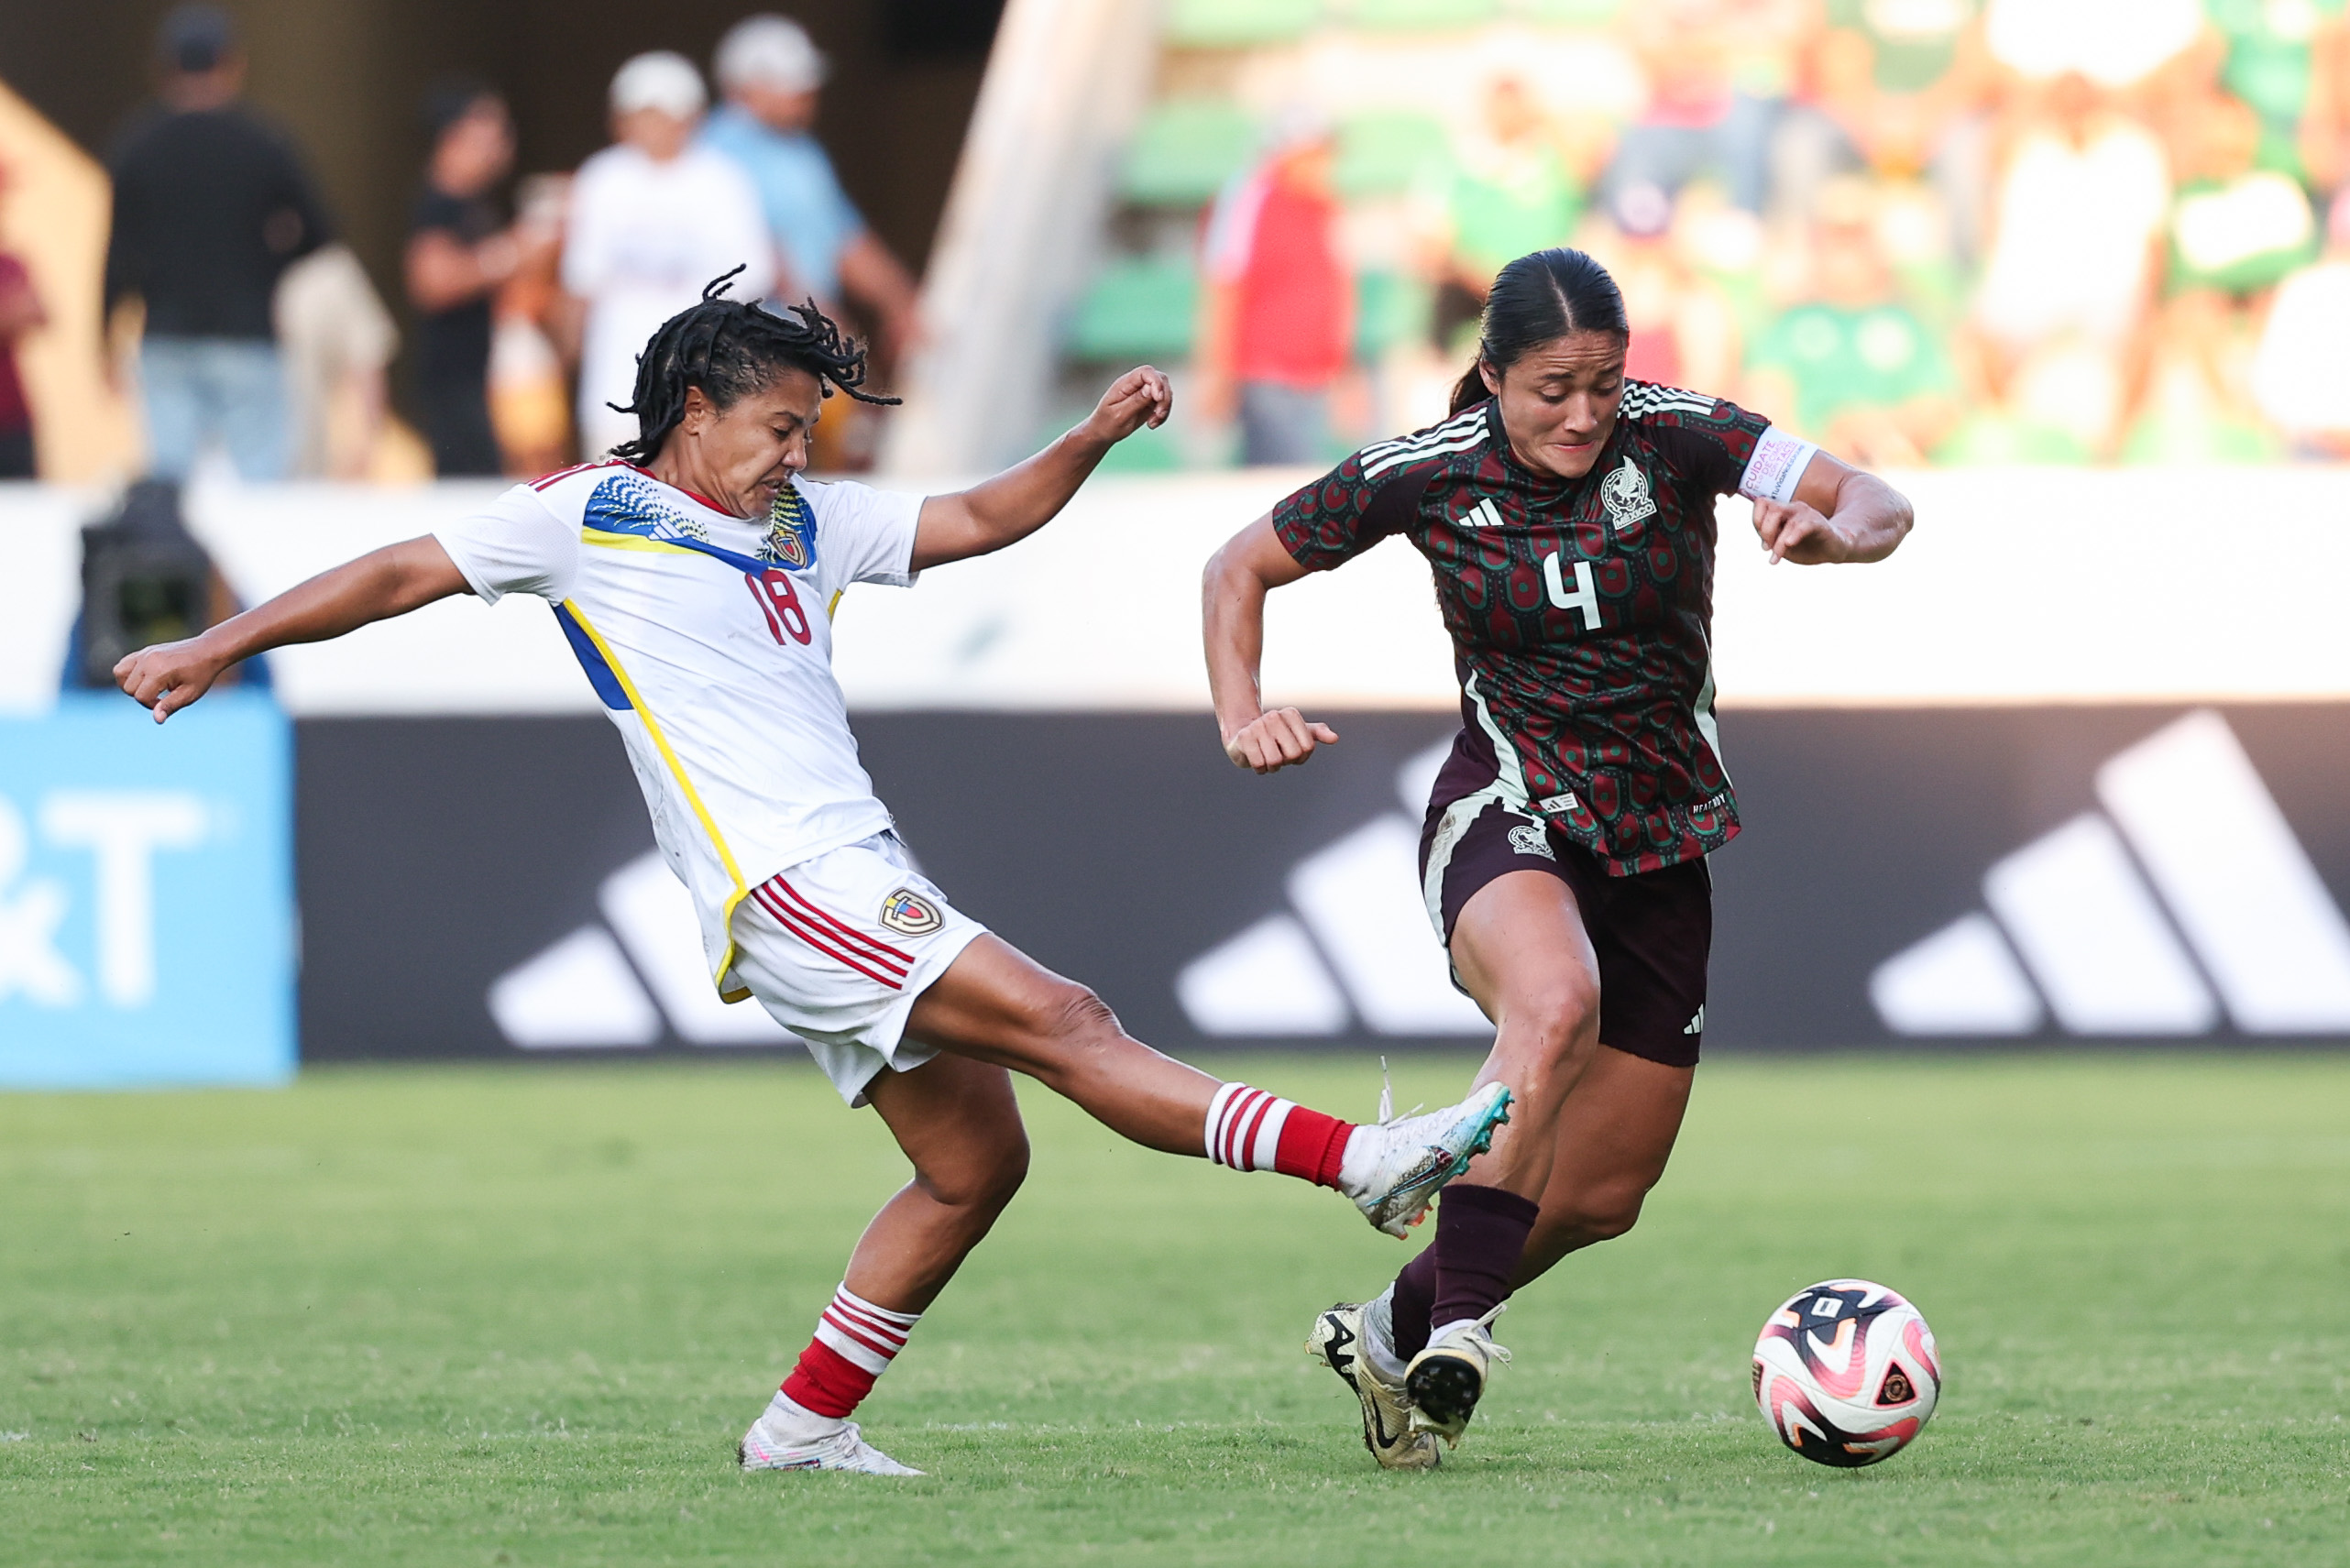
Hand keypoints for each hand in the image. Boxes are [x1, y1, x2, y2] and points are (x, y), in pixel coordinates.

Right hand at [114, 636, 227, 723]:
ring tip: (150, 688)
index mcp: (159, 671)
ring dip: (130, 685)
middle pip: (128, 687)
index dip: (152, 705)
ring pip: (119, 674)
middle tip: (162, 695)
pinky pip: (123, 664)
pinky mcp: (143, 651)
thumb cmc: (201, 674)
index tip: (167, 701)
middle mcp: (147, 660)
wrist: (207, 651)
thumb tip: (157, 720)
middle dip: (142, 697)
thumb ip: (170, 706)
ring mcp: (144, 653)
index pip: (140, 697)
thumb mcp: (189, 694)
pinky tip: (145, 679)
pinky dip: (127, 674)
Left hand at [1080, 366, 1173, 446]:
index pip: (1146, 372)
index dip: (1156, 382)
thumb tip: (1151, 388)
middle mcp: (1136, 384)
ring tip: (1152, 424)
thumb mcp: (1119, 414)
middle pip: (1160, 379)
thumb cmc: (1107, 423)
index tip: (1158, 399)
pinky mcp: (1149, 401)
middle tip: (1158, 415)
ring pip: (1165, 391)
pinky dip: (1163, 414)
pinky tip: (1152, 424)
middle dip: (1164, 397)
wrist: (1102, 432)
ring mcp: (1144, 391)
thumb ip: (1135, 401)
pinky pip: (1163, 403)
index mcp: (1125, 383)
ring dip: (1164, 408)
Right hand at [1222, 707, 1338, 774]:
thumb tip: (1335, 738)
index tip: (1291, 751)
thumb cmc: (1275, 737)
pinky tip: (1256, 759)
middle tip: (1278, 755)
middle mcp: (1275, 716)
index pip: (1308, 747)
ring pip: (1276, 761)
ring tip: (1266, 757)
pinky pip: (1260, 764)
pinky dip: (1260, 769)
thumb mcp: (1297, 733)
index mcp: (1290, 714)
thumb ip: (1316, 734)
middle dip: (1286, 761)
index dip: (1302, 757)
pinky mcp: (1243, 737)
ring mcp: (1258, 725)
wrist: (1242, 736)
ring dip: (1272, 767)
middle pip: (1293, 754)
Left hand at [1750, 498, 1850, 564]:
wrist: (1834, 550)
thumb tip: (1764, 545)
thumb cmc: (1808, 547)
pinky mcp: (1819, 524)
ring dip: (1778, 541)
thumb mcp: (1784, 546)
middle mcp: (1794, 509)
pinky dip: (1794, 534)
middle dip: (1766, 531)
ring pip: (1785, 518)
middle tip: (1768, 549)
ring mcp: (1807, 514)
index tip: (1764, 542)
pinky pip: (1803, 525)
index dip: (1757, 521)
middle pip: (1772, 509)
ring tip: (1777, 557)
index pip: (1762, 503)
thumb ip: (1772, 541)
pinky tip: (1789, 544)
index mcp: (1784, 511)